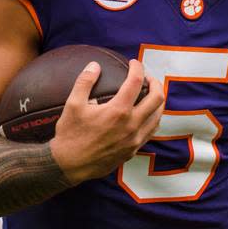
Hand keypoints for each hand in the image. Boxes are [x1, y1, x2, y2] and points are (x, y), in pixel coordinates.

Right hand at [49, 59, 164, 184]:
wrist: (69, 165)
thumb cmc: (70, 134)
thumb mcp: (73, 104)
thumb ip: (85, 81)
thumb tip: (94, 65)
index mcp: (118, 111)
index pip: (136, 82)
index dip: (137, 68)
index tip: (133, 63)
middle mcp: (131, 125)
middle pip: (157, 98)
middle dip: (155, 83)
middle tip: (147, 78)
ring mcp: (134, 139)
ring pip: (158, 116)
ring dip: (157, 102)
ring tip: (149, 94)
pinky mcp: (132, 150)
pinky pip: (150, 131)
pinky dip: (152, 119)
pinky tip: (144, 115)